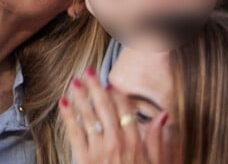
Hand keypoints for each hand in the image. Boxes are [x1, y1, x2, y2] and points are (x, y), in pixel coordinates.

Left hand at [59, 67, 176, 163]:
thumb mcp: (157, 163)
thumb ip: (158, 140)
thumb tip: (163, 116)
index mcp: (135, 143)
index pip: (124, 110)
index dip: (115, 94)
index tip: (109, 82)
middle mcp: (117, 143)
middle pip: (105, 108)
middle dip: (95, 87)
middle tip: (88, 72)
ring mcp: (99, 151)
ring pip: (88, 117)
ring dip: (80, 97)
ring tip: (74, 82)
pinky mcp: (84, 159)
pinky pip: (75, 133)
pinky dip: (68, 116)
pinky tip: (63, 103)